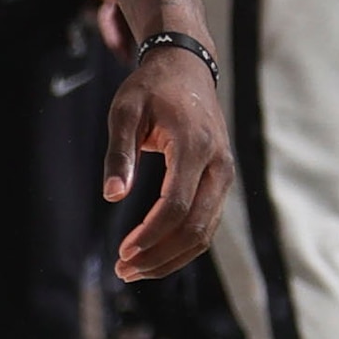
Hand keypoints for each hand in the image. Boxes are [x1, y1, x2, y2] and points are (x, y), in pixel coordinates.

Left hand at [102, 39, 232, 280]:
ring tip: (134, 269)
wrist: (186, 68)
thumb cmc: (150, 89)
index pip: (177, 205)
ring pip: (205, 232)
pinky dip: (181, 245)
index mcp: (195, 145)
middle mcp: (219, 164)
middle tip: (123, 270)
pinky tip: (153, 253)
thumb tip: (113, 196)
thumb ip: (119, 153)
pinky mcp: (221, 182)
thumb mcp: (124, 111)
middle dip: (159, 255)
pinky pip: (206, 223)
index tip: (123, 252)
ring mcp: (225, 175)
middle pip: (195, 227)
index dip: (151, 235)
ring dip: (170, 257)